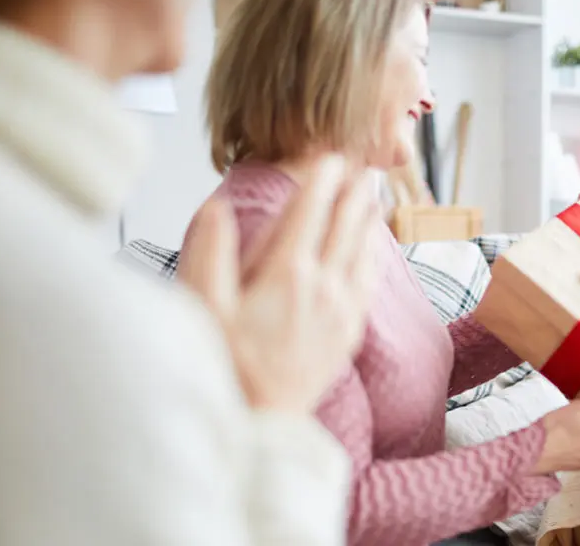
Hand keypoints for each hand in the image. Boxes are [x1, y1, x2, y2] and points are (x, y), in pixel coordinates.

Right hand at [179, 156, 379, 413]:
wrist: (262, 422)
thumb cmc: (225, 366)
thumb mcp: (203, 307)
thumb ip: (210, 253)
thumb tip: (217, 208)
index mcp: (287, 274)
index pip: (309, 214)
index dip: (321, 181)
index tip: (332, 157)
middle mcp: (323, 287)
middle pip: (345, 227)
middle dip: (354, 194)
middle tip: (365, 167)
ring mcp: (341, 312)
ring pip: (363, 253)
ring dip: (369, 221)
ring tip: (375, 197)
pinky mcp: (348, 335)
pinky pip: (368, 285)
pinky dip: (373, 259)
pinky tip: (374, 252)